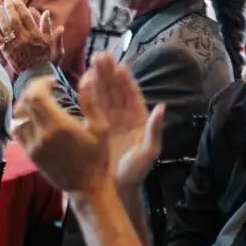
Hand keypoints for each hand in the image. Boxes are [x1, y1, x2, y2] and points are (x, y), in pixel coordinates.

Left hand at [0, 0, 62, 72]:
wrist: (36, 73)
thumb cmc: (44, 56)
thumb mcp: (49, 41)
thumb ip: (48, 27)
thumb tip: (47, 12)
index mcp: (34, 34)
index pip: (25, 16)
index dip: (20, 6)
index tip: (16, 0)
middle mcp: (23, 38)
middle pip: (14, 19)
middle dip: (9, 8)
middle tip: (6, 1)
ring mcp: (13, 44)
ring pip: (5, 27)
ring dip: (0, 16)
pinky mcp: (6, 51)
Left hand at [13, 75, 110, 195]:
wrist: (87, 188)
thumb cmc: (98, 158)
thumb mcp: (101, 128)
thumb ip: (91, 101)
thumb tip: (86, 77)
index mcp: (59, 127)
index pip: (36, 96)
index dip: (41, 83)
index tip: (53, 81)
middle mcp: (42, 136)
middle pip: (25, 103)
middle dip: (33, 90)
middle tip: (45, 87)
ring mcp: (33, 147)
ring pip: (18, 117)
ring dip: (26, 104)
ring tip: (39, 100)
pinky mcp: (30, 155)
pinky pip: (18, 132)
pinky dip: (22, 119)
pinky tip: (35, 117)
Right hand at [84, 53, 166, 191]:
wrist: (116, 189)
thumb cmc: (135, 172)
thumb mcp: (148, 153)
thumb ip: (155, 130)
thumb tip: (162, 107)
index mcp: (139, 120)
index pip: (132, 95)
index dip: (126, 79)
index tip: (119, 64)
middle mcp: (124, 116)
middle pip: (116, 90)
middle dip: (109, 72)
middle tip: (101, 55)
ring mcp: (110, 120)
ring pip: (104, 94)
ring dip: (98, 78)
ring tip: (92, 61)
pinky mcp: (97, 125)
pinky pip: (93, 105)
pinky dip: (89, 93)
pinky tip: (84, 81)